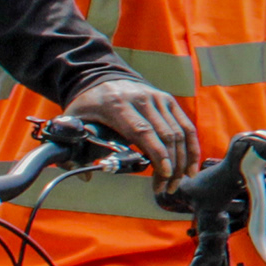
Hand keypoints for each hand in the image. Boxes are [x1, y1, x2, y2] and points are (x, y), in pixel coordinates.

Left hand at [64, 73, 196, 180]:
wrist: (102, 77)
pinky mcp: (169, 101)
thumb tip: (86, 177)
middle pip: (166, 135)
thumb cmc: (88, 105)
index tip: (164, 173)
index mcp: (118, 105)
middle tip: (166, 188)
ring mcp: (159, 99)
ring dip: (182, 160)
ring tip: (176, 182)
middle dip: (170, 165)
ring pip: (180, 132)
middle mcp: (143, 100)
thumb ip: (74, 149)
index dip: (157, 152)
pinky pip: (186, 126)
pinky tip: (191, 166)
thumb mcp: (74, 121)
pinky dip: (192, 147)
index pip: (143, 130)